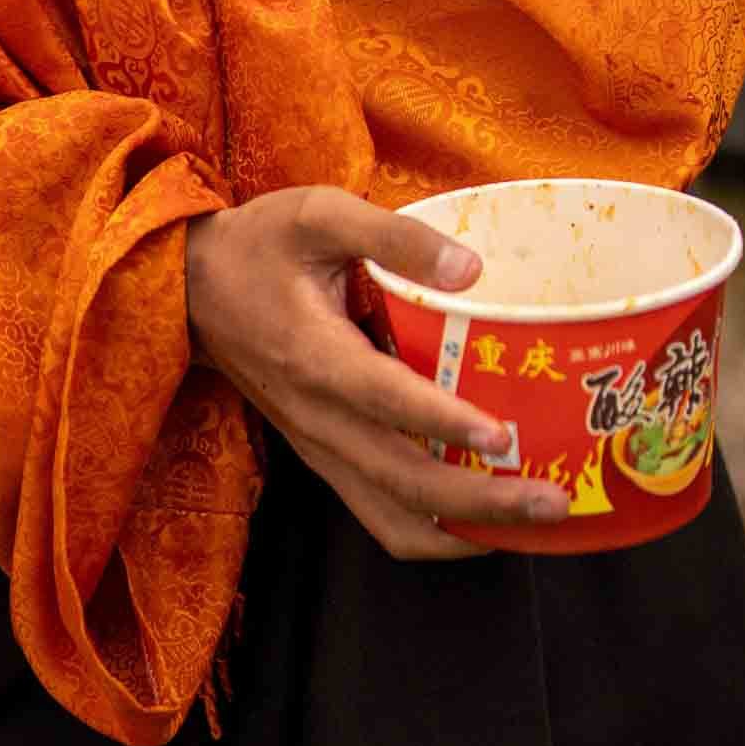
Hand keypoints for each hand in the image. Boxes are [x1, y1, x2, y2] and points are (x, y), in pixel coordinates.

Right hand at [184, 184, 570, 560]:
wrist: (189, 289)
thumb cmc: (260, 245)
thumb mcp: (317, 214)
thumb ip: (392, 234)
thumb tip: (472, 268)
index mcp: (314, 353)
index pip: (383, 398)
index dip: (442, 421)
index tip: (503, 438)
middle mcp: (317, 417)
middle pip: (401, 480)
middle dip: (481, 503)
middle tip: (555, 500)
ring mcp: (319, 446)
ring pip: (391, 516)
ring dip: (464, 531)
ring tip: (534, 524)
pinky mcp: (323, 457)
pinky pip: (380, 514)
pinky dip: (434, 531)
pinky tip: (486, 521)